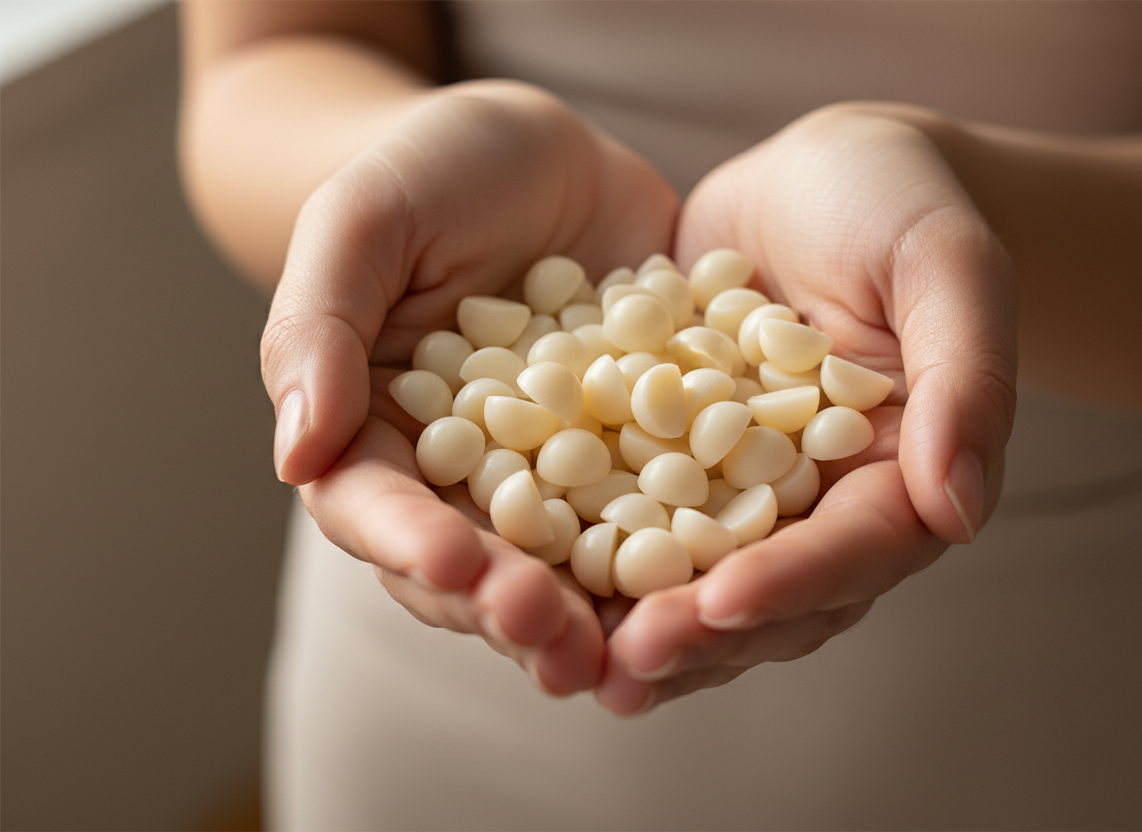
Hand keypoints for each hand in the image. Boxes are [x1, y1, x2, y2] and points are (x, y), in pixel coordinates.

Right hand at [261, 79, 679, 695]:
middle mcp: (466, 476)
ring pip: (567, 562)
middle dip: (512, 608)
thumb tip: (294, 456)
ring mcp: (557, 474)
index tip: (456, 564)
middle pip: (475, 564)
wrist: (544, 151)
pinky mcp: (637, 453)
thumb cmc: (430, 172)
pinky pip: (660, 506)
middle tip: (559, 640)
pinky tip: (720, 574)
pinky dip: (684, 544)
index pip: (377, 509)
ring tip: (633, 647)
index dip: (410, 544)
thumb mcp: (362, 221)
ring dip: (597, 612)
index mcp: (379, 435)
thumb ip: (317, 328)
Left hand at [595, 103, 1017, 712]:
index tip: (722, 603)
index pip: (857, 549)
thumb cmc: (898, 202)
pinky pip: (631, 515)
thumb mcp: (946, 264)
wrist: (817, 176)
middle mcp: (819, 502)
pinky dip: (585, 551)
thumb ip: (967, 379)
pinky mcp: (671, 458)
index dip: (793, 582)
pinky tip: (522, 575)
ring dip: (636, 621)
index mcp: (899, 475)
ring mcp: (741, 488)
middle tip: (626, 661)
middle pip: (771, 593)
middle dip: (700, 632)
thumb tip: (961, 512)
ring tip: (562, 653)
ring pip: (696, 578)